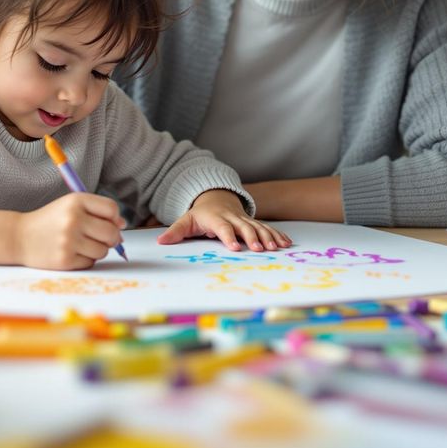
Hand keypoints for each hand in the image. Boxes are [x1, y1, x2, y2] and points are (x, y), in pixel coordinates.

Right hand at [15, 192, 125, 269]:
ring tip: (81, 245)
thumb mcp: (69, 206)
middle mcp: (73, 219)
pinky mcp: (65, 260)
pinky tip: (71, 253)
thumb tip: (122, 224)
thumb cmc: (49, 221)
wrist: (19, 237)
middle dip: (112, 238)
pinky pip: (90, 262)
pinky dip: (85, 259)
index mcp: (76, 201)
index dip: (115, 218)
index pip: (111, 209)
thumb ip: (96, 211)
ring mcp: (69, 241)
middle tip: (102, 239)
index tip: (110, 223)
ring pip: (103, 250)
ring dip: (97, 250)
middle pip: (111, 232)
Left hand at [156, 190, 292, 251]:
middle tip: (260, 250)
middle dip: (252, 237)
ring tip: (276, 248)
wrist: (216, 197)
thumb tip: (160, 242)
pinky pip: (267, 228)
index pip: (223, 228)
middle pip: (244, 227)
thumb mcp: (186, 221)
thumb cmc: (200, 214)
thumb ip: (175, 232)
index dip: (229, 236)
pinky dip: (277, 234)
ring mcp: (245, 220)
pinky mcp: (254, 222)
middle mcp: (233, 218)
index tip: (235, 247)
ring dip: (268, 237)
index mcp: (216, 218)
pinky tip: (286, 243)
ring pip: (258, 227)